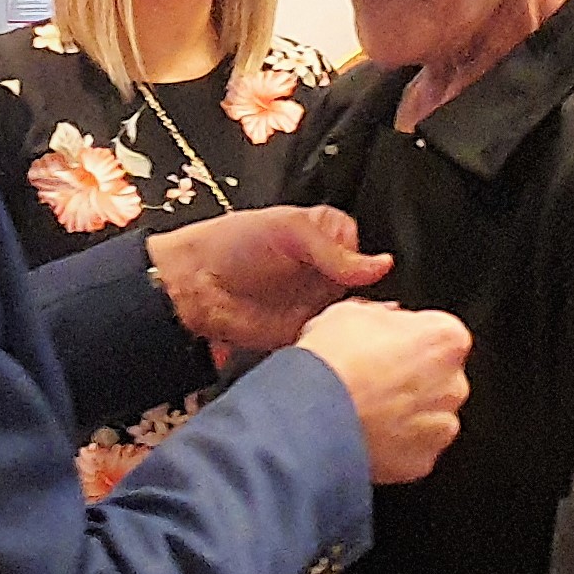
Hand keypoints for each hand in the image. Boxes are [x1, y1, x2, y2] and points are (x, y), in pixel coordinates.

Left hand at [145, 207, 391, 351]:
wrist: (193, 286)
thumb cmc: (231, 244)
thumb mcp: (289, 230)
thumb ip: (335, 251)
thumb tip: (380, 265)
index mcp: (325, 236)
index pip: (365, 248)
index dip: (366, 262)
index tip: (362, 273)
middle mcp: (324, 270)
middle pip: (365, 285)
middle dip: (371, 296)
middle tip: (370, 305)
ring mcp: (316, 302)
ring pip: (354, 314)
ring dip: (360, 322)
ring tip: (360, 324)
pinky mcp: (305, 330)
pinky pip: (332, 339)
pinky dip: (340, 343)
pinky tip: (344, 340)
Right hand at [296, 301, 469, 484]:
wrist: (310, 416)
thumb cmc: (331, 364)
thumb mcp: (351, 313)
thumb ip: (383, 317)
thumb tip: (383, 322)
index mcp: (445, 338)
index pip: (436, 334)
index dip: (405, 339)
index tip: (384, 346)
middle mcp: (453, 384)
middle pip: (437, 378)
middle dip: (410, 379)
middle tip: (370, 379)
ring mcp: (440, 426)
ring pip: (427, 417)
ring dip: (403, 414)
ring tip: (363, 410)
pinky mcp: (421, 462)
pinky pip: (411, 450)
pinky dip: (393, 446)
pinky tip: (364, 433)